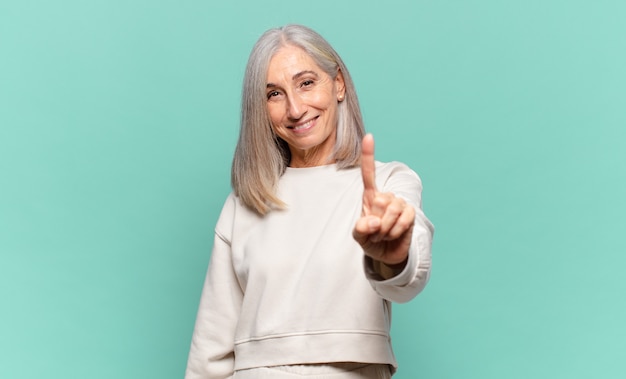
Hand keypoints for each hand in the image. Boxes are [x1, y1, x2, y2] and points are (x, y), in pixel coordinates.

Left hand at [353, 134, 415, 267]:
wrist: (387, 254)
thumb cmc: (371, 240)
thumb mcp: (359, 236)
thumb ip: (360, 229)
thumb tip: (373, 221)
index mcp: (369, 197)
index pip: (368, 174)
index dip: (369, 156)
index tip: (369, 136)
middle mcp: (385, 196)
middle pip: (379, 201)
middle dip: (376, 222)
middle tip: (375, 232)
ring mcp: (399, 203)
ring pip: (392, 211)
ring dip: (386, 229)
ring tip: (384, 234)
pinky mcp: (410, 213)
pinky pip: (405, 219)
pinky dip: (397, 231)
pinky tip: (395, 234)